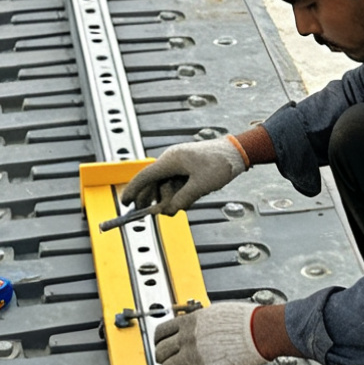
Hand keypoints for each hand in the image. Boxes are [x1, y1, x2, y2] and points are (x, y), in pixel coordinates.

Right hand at [120, 137, 248, 215]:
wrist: (237, 152)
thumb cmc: (221, 163)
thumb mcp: (201, 186)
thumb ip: (182, 200)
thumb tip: (169, 211)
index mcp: (171, 160)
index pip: (145, 176)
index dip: (133, 190)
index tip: (125, 202)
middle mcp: (172, 161)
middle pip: (153, 183)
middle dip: (153, 199)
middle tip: (151, 212)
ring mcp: (179, 164)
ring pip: (165, 185)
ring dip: (169, 198)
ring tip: (178, 206)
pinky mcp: (187, 168)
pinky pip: (175, 183)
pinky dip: (178, 193)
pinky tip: (188, 198)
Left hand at [153, 301, 270, 364]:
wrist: (258, 332)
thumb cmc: (245, 321)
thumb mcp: (214, 313)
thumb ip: (199, 323)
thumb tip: (194, 329)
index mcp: (189, 322)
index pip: (161, 332)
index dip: (158, 341)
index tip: (159, 345)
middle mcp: (187, 338)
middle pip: (161, 351)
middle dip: (162, 357)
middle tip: (166, 361)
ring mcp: (193, 356)